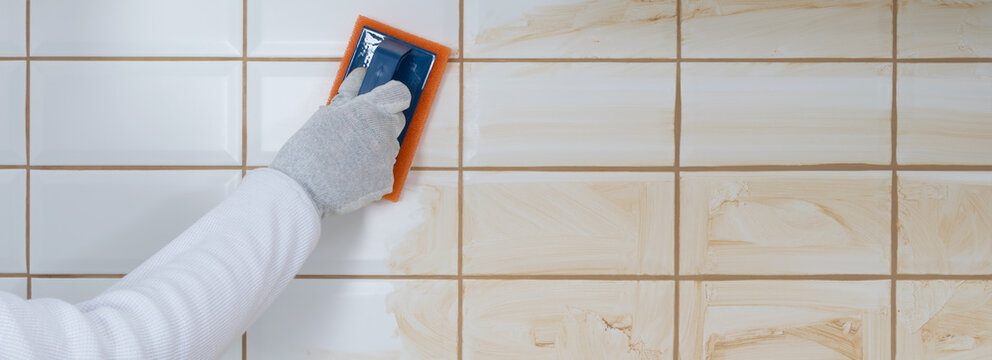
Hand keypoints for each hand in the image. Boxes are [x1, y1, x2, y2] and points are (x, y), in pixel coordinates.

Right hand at [270, 68, 410, 215]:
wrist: (301, 189)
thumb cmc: (307, 151)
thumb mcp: (325, 115)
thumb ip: (347, 94)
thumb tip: (360, 75)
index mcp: (368, 111)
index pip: (398, 94)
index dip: (391, 96)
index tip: (382, 100)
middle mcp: (383, 132)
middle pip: (396, 120)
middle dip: (381, 122)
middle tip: (357, 132)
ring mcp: (387, 158)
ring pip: (390, 146)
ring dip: (376, 147)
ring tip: (350, 156)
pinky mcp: (386, 180)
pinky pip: (384, 169)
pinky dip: (373, 170)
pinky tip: (353, 173)